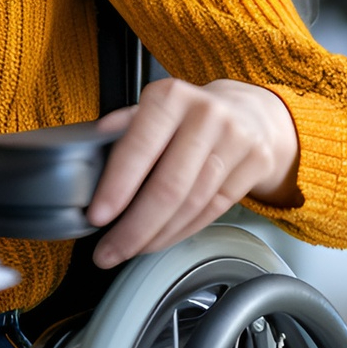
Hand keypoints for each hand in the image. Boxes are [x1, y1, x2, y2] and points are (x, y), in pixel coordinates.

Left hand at [85, 78, 300, 268]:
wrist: (249, 112)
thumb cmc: (187, 114)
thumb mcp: (154, 108)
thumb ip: (123, 128)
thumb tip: (90, 148)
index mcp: (171, 97)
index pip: (140, 148)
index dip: (117, 187)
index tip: (98, 215)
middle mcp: (206, 116)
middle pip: (169, 186)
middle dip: (135, 227)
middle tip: (109, 250)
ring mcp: (236, 141)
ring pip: (192, 204)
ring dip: (157, 236)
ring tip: (131, 249)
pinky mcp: (255, 165)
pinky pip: (213, 211)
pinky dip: (181, 232)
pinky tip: (160, 240)